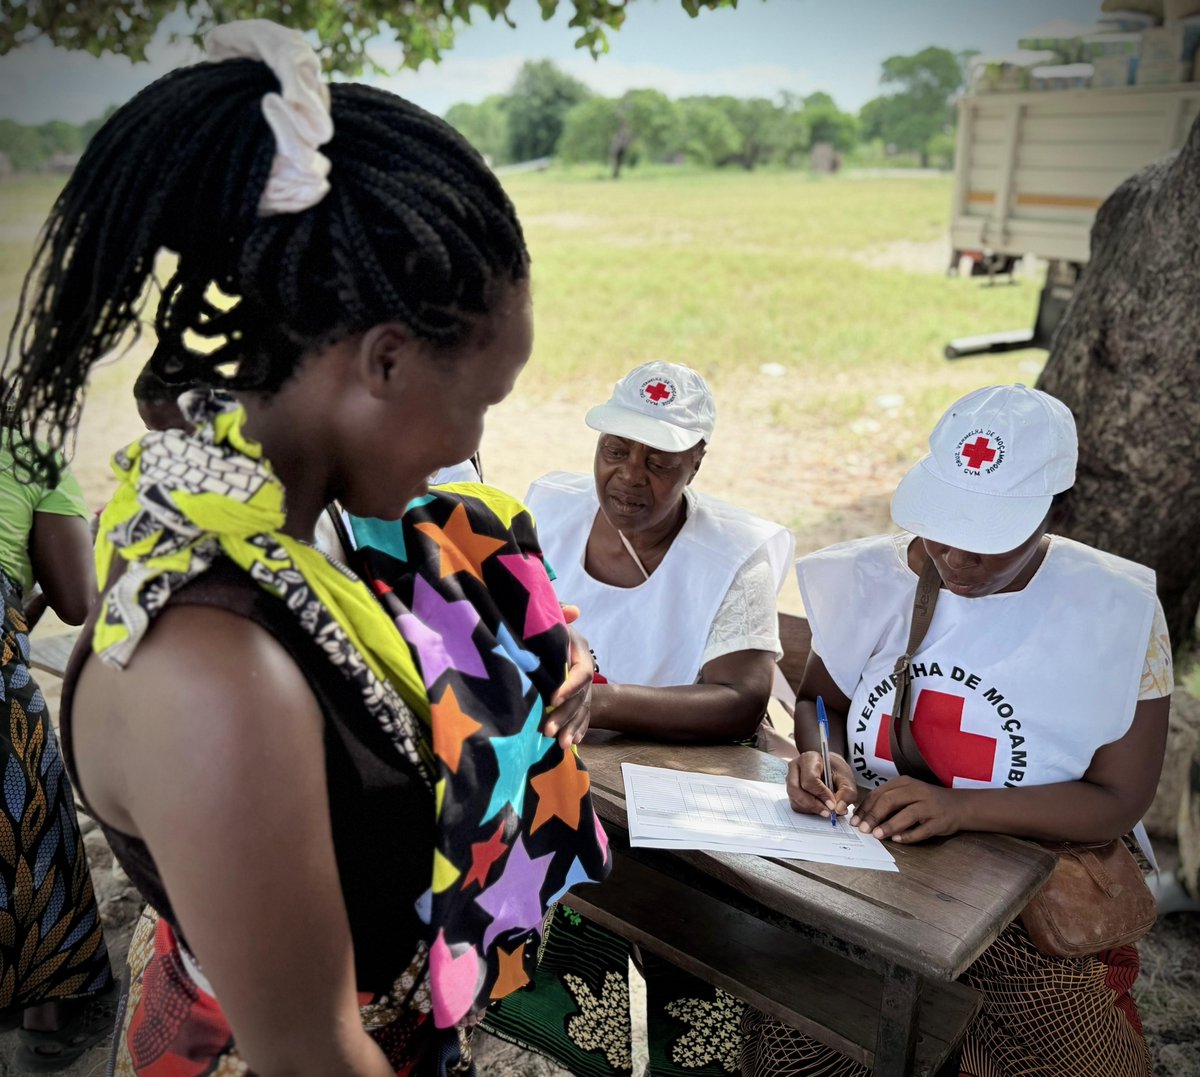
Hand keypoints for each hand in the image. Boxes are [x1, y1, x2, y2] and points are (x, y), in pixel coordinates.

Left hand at [542, 625, 592, 748]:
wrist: (554, 638)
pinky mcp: (579, 700)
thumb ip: (559, 613)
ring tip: (560, 745)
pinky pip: (582, 718)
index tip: (552, 698)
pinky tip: (572, 743)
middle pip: (580, 697)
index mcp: (579, 652)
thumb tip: (573, 610)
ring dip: (571, 728)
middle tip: (548, 731)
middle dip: (565, 715)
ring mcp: (584, 688)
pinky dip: (578, 730)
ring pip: (581, 711)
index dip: (569, 686)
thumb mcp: (553, 619)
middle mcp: (584, 671)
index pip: (581, 672)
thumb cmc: (549, 628)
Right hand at [787, 750, 855, 817]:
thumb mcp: (847, 779)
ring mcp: (790, 779)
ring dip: (811, 809)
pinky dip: (808, 810)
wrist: (830, 769)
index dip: (821, 794)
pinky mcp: (791, 791)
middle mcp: (795, 767)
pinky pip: (795, 805)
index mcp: (809, 758)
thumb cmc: (836, 771)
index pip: (809, 778)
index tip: (832, 805)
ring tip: (826, 811)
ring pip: (794, 799)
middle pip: (796, 789)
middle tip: (828, 812)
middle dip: (813, 804)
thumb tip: (838, 809)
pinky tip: (819, 808)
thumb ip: (846, 793)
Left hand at [851, 776, 961, 842]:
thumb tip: (862, 816)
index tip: (855, 820)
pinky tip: (898, 840)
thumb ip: (887, 802)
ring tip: (877, 835)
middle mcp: (917, 791)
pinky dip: (909, 835)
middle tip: (863, 829)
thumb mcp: (906, 794)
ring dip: (889, 826)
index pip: (879, 793)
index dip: (865, 807)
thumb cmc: (925, 801)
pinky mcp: (940, 821)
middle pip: (890, 801)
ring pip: (906, 814)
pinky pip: (923, 830)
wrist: (958, 806)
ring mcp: (930, 806)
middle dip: (874, 816)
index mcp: (905, 783)